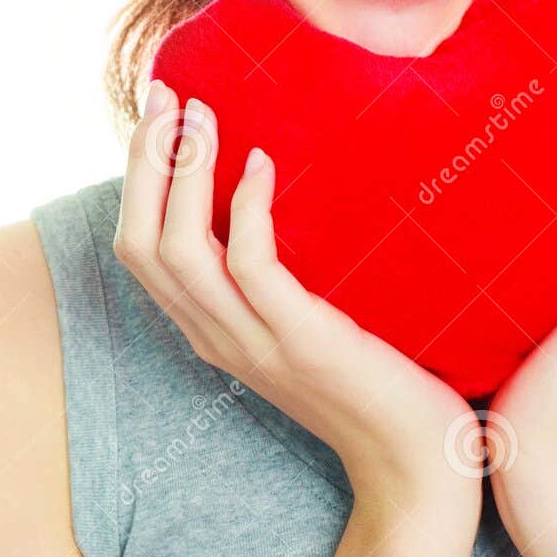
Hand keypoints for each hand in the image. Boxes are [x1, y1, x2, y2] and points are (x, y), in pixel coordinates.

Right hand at [113, 80, 482, 522]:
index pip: (139, 250)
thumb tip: (268, 189)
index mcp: (209, 330)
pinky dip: (247, 206)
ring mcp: (255, 343)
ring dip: (184, 173)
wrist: (418, 460)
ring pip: (180, 251)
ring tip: (203, 116)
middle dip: (145, 162)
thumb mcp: (303, 321)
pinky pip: (252, 266)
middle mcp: (217, 338)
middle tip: (168, 95)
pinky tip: (263, 163)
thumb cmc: (372, 379)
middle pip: (142, 244)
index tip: (161, 114)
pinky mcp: (301, 341)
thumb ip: (274, 274)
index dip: (138, 179)